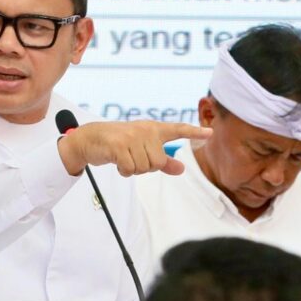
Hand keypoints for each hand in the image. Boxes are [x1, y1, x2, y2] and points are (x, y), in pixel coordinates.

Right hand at [58, 120, 209, 177]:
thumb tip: (182, 169)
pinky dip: (124, 171)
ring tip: (123, 158)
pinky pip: (130, 169)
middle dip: (145, 167)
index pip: (177, 130)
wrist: (91, 138)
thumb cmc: (120, 144)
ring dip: (133, 169)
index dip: (194, 133)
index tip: (209, 134)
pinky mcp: (119, 145)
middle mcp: (145, 130)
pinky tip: (117, 162)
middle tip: (132, 157)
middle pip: (157, 162)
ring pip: (144, 168)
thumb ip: (164, 160)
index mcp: (153, 129)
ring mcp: (132, 136)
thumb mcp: (143, 150)